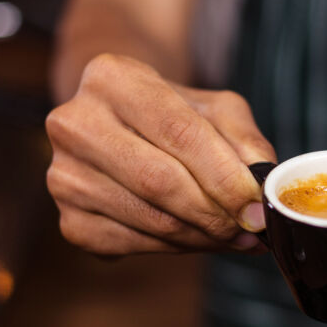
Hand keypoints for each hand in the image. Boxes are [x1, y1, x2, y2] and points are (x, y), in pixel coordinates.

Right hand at [45, 53, 275, 255]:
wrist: (117, 123)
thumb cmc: (172, 113)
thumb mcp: (213, 108)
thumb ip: (244, 141)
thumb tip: (262, 188)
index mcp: (111, 77)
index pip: (178, 133)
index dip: (224, 176)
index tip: (257, 206)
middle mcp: (75, 123)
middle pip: (159, 181)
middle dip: (215, 213)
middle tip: (251, 229)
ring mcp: (64, 175)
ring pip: (149, 219)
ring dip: (202, 236)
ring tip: (234, 235)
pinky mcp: (69, 220)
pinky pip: (133, 245)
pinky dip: (175, 248)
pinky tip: (198, 238)